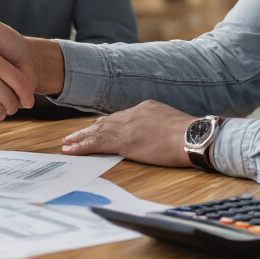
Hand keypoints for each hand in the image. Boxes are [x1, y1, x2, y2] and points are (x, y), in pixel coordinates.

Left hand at [60, 100, 193, 167]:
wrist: (193, 136)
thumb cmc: (192, 134)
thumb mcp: (175, 123)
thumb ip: (162, 126)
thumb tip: (161, 134)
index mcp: (146, 108)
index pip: (121, 117)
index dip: (107, 124)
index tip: (97, 127)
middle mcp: (133, 114)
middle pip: (105, 122)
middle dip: (89, 130)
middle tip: (73, 136)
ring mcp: (127, 127)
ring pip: (97, 131)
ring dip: (80, 138)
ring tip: (67, 144)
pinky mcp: (123, 142)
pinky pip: (96, 144)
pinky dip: (82, 147)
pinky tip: (71, 150)